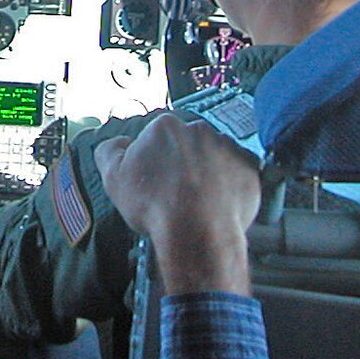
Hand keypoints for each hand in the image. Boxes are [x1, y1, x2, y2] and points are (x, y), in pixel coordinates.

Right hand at [94, 114, 257, 295]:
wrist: (198, 231)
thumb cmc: (156, 205)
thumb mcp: (113, 178)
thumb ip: (109, 152)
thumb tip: (118, 143)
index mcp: (165, 127)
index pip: (157, 136)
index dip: (153, 159)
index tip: (153, 179)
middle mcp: (199, 130)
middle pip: (187, 143)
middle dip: (182, 162)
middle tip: (175, 191)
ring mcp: (228, 146)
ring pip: (214, 156)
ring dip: (207, 171)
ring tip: (198, 200)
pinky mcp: (250, 166)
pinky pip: (238, 171)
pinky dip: (230, 183)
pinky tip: (217, 202)